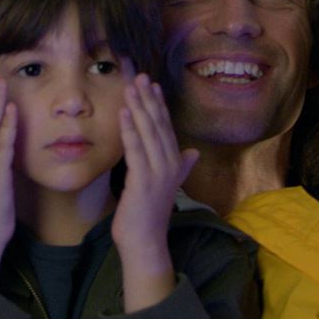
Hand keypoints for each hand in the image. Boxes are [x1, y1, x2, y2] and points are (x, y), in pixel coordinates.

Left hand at [114, 74, 197, 311]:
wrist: (146, 242)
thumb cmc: (150, 215)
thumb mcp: (167, 186)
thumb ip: (181, 167)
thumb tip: (194, 153)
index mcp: (174, 163)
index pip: (166, 127)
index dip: (159, 105)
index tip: (152, 84)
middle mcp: (169, 164)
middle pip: (158, 125)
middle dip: (148, 99)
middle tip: (139, 76)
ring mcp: (158, 172)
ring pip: (148, 133)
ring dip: (138, 108)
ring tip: (129, 87)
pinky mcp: (143, 180)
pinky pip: (136, 149)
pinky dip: (129, 129)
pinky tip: (123, 113)